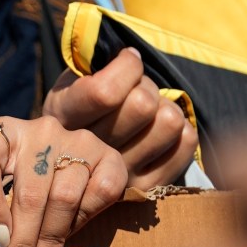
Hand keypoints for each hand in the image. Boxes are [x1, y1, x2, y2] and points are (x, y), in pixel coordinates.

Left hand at [0, 116, 129, 246]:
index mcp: (0, 135)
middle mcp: (39, 132)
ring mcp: (77, 141)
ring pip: (64, 197)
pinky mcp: (111, 156)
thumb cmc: (19, 186)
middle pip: (28, 193)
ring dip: (52, 241)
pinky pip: (101, 192)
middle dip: (23, 245)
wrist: (68, 166)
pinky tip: (72, 237)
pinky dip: (86, 220)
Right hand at [40, 47, 196, 185]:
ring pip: (169, 123)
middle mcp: (87, 155)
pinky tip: (159, 129)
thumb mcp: (69, 82)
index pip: (106, 92)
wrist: (71, 158)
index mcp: (61, 121)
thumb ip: (90, 65)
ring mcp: (118, 176)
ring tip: (147, 112)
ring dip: (164, 107)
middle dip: (145, 86)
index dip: (127, 66)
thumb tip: (129, 57)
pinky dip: (181, 128)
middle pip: (143, 106)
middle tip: (134, 90)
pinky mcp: (147, 189)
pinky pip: (185, 143)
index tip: (127, 61)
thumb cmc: (78, 107)